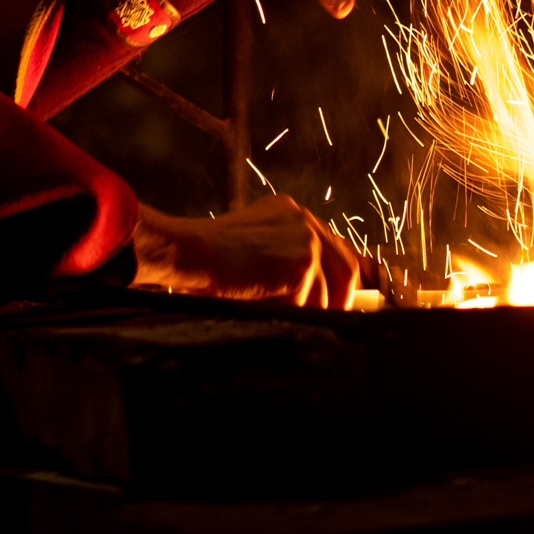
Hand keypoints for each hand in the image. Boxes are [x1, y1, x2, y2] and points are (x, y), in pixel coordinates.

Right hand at [132, 196, 364, 308]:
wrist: (189, 253)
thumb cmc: (209, 258)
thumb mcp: (254, 247)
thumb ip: (283, 257)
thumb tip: (315, 292)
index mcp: (290, 212)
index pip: (332, 247)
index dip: (335, 280)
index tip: (334, 302)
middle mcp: (303, 220)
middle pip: (345, 268)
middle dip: (339, 300)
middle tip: (329, 321)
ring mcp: (305, 239)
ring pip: (326, 293)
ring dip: (307, 311)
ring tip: (279, 314)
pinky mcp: (302, 264)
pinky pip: (308, 305)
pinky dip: (288, 314)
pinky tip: (264, 307)